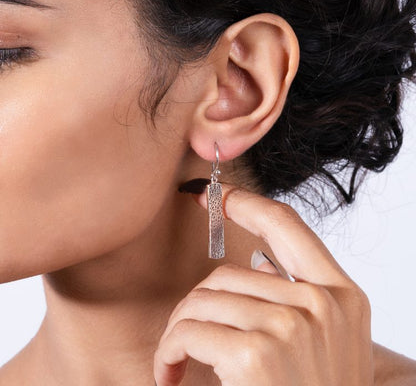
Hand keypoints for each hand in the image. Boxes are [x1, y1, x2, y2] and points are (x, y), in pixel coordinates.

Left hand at [153, 183, 373, 385]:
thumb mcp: (324, 345)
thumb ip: (295, 297)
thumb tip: (261, 260)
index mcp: (342, 295)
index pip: (287, 225)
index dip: (247, 203)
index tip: (215, 194)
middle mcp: (320, 305)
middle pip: (227, 273)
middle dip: (195, 303)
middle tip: (184, 337)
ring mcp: (291, 327)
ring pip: (203, 299)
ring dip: (179, 330)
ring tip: (178, 361)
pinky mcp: (256, 356)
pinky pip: (189, 330)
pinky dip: (168, 350)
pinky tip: (170, 376)